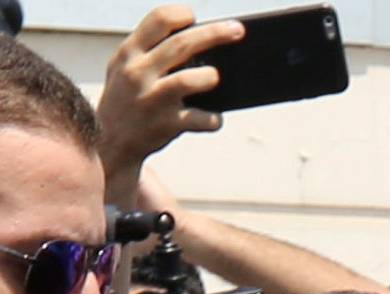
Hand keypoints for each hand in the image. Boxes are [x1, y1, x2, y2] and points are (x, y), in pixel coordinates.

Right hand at [97, 6, 243, 199]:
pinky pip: (200, 119)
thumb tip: (194, 36)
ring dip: (209, 77)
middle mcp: (139, 73)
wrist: (110, 143)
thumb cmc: (126, 99)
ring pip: (188, 80)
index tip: (194, 16)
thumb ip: (148, 50)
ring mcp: (152, 100)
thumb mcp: (123, 67)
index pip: (157, 20)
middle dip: (214, 34)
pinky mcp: (166, 126)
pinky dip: (214, 119)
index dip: (180, 14)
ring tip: (215, 77)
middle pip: (182, 44)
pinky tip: (215, 117)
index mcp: (129, 52)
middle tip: (238, 30)